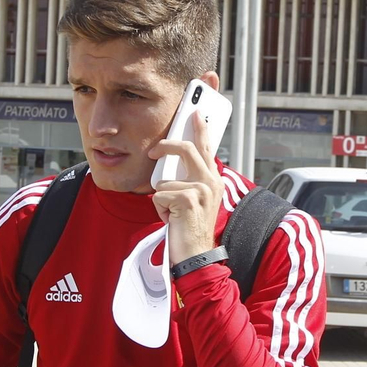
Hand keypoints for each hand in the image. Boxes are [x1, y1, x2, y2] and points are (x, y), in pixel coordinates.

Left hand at [149, 112, 223, 263]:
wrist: (196, 254)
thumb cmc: (190, 227)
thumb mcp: (194, 200)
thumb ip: (189, 180)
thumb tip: (169, 163)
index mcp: (213, 179)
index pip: (206, 147)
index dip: (201, 128)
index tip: (196, 112)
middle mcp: (210, 181)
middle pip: (187, 149)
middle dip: (167, 146)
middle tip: (153, 150)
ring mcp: (201, 189)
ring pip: (165, 179)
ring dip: (162, 198)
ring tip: (172, 214)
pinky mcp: (187, 199)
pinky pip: (160, 194)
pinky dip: (159, 209)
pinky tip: (171, 220)